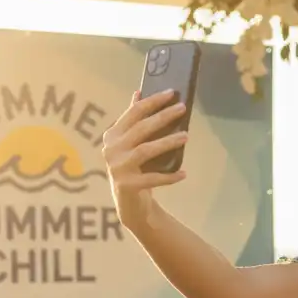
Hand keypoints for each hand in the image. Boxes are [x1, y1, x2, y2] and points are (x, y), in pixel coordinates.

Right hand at [101, 90, 189, 227]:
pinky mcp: (127, 185)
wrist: (129, 204)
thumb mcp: (129, 143)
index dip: (153, 101)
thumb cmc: (133, 169)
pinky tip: (184, 174)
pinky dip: (169, 177)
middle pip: (141, 128)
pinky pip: (152, 179)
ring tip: (186, 137)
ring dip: (167, 142)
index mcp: (112, 135)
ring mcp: (118, 167)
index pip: (134, 113)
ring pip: (145, 150)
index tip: (171, 93)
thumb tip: (138, 93)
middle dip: (163, 117)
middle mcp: (112, 149)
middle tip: (182, 108)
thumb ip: (132, 121)